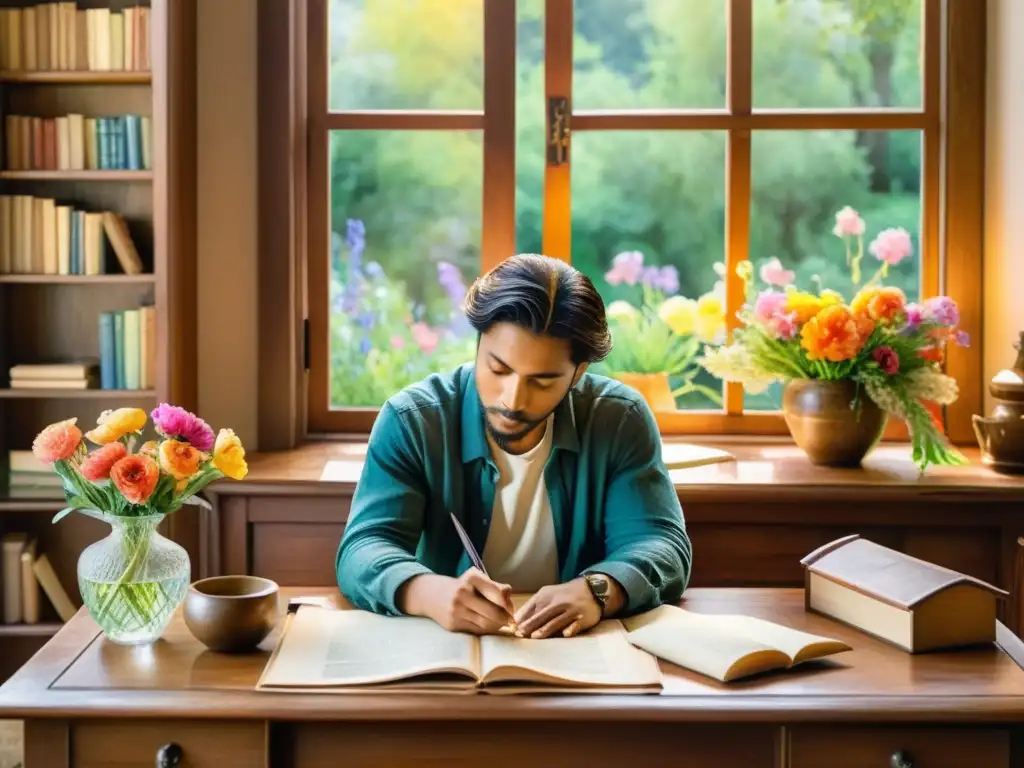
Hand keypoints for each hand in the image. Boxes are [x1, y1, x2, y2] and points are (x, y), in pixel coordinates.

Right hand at [400, 568, 514, 634]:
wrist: (430, 595)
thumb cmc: (461, 587)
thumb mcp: (476, 580)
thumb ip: (495, 587)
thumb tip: (510, 599)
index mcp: (471, 578)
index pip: (498, 593)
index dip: (508, 604)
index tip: (511, 609)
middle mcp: (462, 593)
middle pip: (494, 612)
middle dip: (505, 619)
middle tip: (510, 621)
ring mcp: (456, 610)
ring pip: (486, 624)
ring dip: (497, 626)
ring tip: (500, 624)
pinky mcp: (452, 624)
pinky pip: (476, 631)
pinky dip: (486, 630)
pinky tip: (488, 626)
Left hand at [513, 578, 601, 638]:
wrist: (591, 589)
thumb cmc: (563, 595)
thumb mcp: (548, 595)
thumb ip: (534, 607)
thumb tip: (516, 621)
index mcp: (545, 596)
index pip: (530, 608)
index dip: (521, 619)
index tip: (512, 628)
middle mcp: (557, 602)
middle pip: (541, 615)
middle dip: (529, 625)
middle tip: (519, 634)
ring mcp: (570, 610)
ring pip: (556, 620)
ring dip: (545, 629)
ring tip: (535, 637)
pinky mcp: (581, 618)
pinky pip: (575, 624)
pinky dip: (570, 629)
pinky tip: (565, 634)